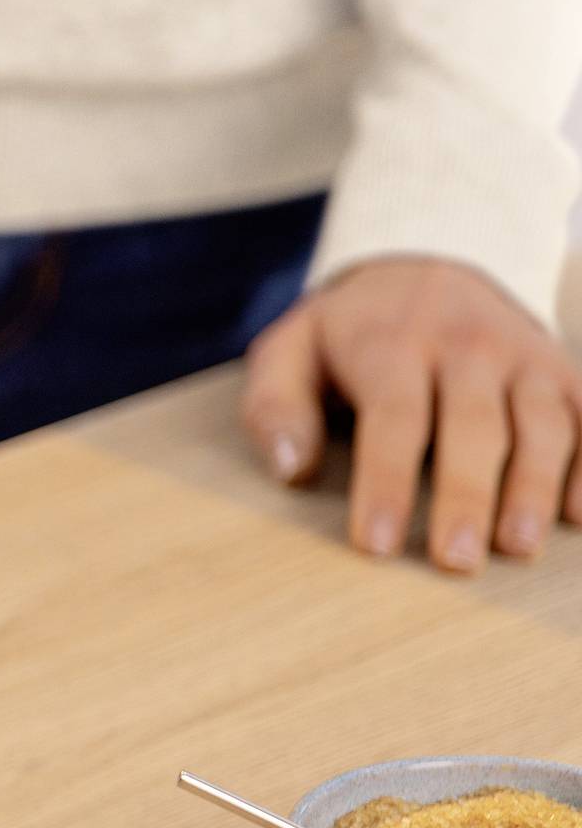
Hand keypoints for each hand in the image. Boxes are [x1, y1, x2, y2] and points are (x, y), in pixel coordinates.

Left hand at [241, 257, 581, 571]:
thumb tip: (290, 469)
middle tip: (457, 562)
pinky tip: (578, 514)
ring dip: (534, 486)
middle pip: (473, 427)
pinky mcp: (561, 368)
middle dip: (466, 497)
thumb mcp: (288, 350)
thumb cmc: (346, 334)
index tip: (377, 545)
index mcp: (392, 343)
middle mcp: (467, 344)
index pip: (393, 419)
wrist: (423, 265)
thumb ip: (275, 406)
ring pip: (542, 422)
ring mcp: (523, 355)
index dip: (385, 484)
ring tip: (519, 547)